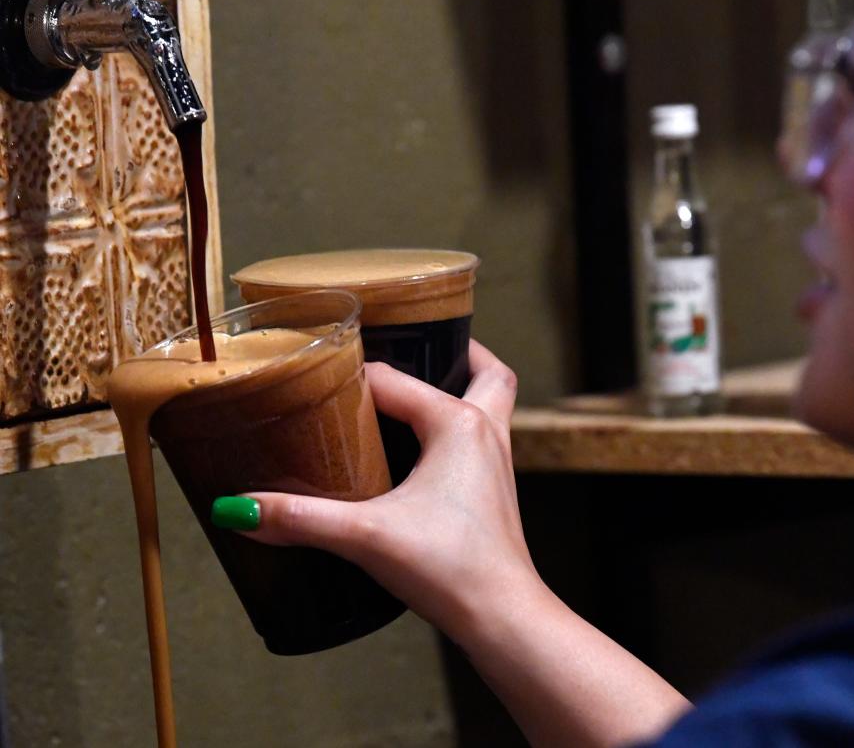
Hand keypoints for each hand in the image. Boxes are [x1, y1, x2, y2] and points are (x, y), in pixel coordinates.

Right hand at [233, 339, 542, 639]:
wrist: (503, 618)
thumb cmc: (452, 569)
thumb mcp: (365, 536)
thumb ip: (300, 519)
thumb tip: (238, 507)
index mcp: (458, 424)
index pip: (395, 379)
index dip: (354, 376)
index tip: (318, 378)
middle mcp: (485, 433)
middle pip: (483, 371)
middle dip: (453, 352)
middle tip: (411, 346)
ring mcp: (496, 464)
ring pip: (492, 403)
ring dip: (462, 388)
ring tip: (413, 391)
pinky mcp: (492, 493)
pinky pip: (480, 441)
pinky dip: (456, 430)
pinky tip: (418, 454)